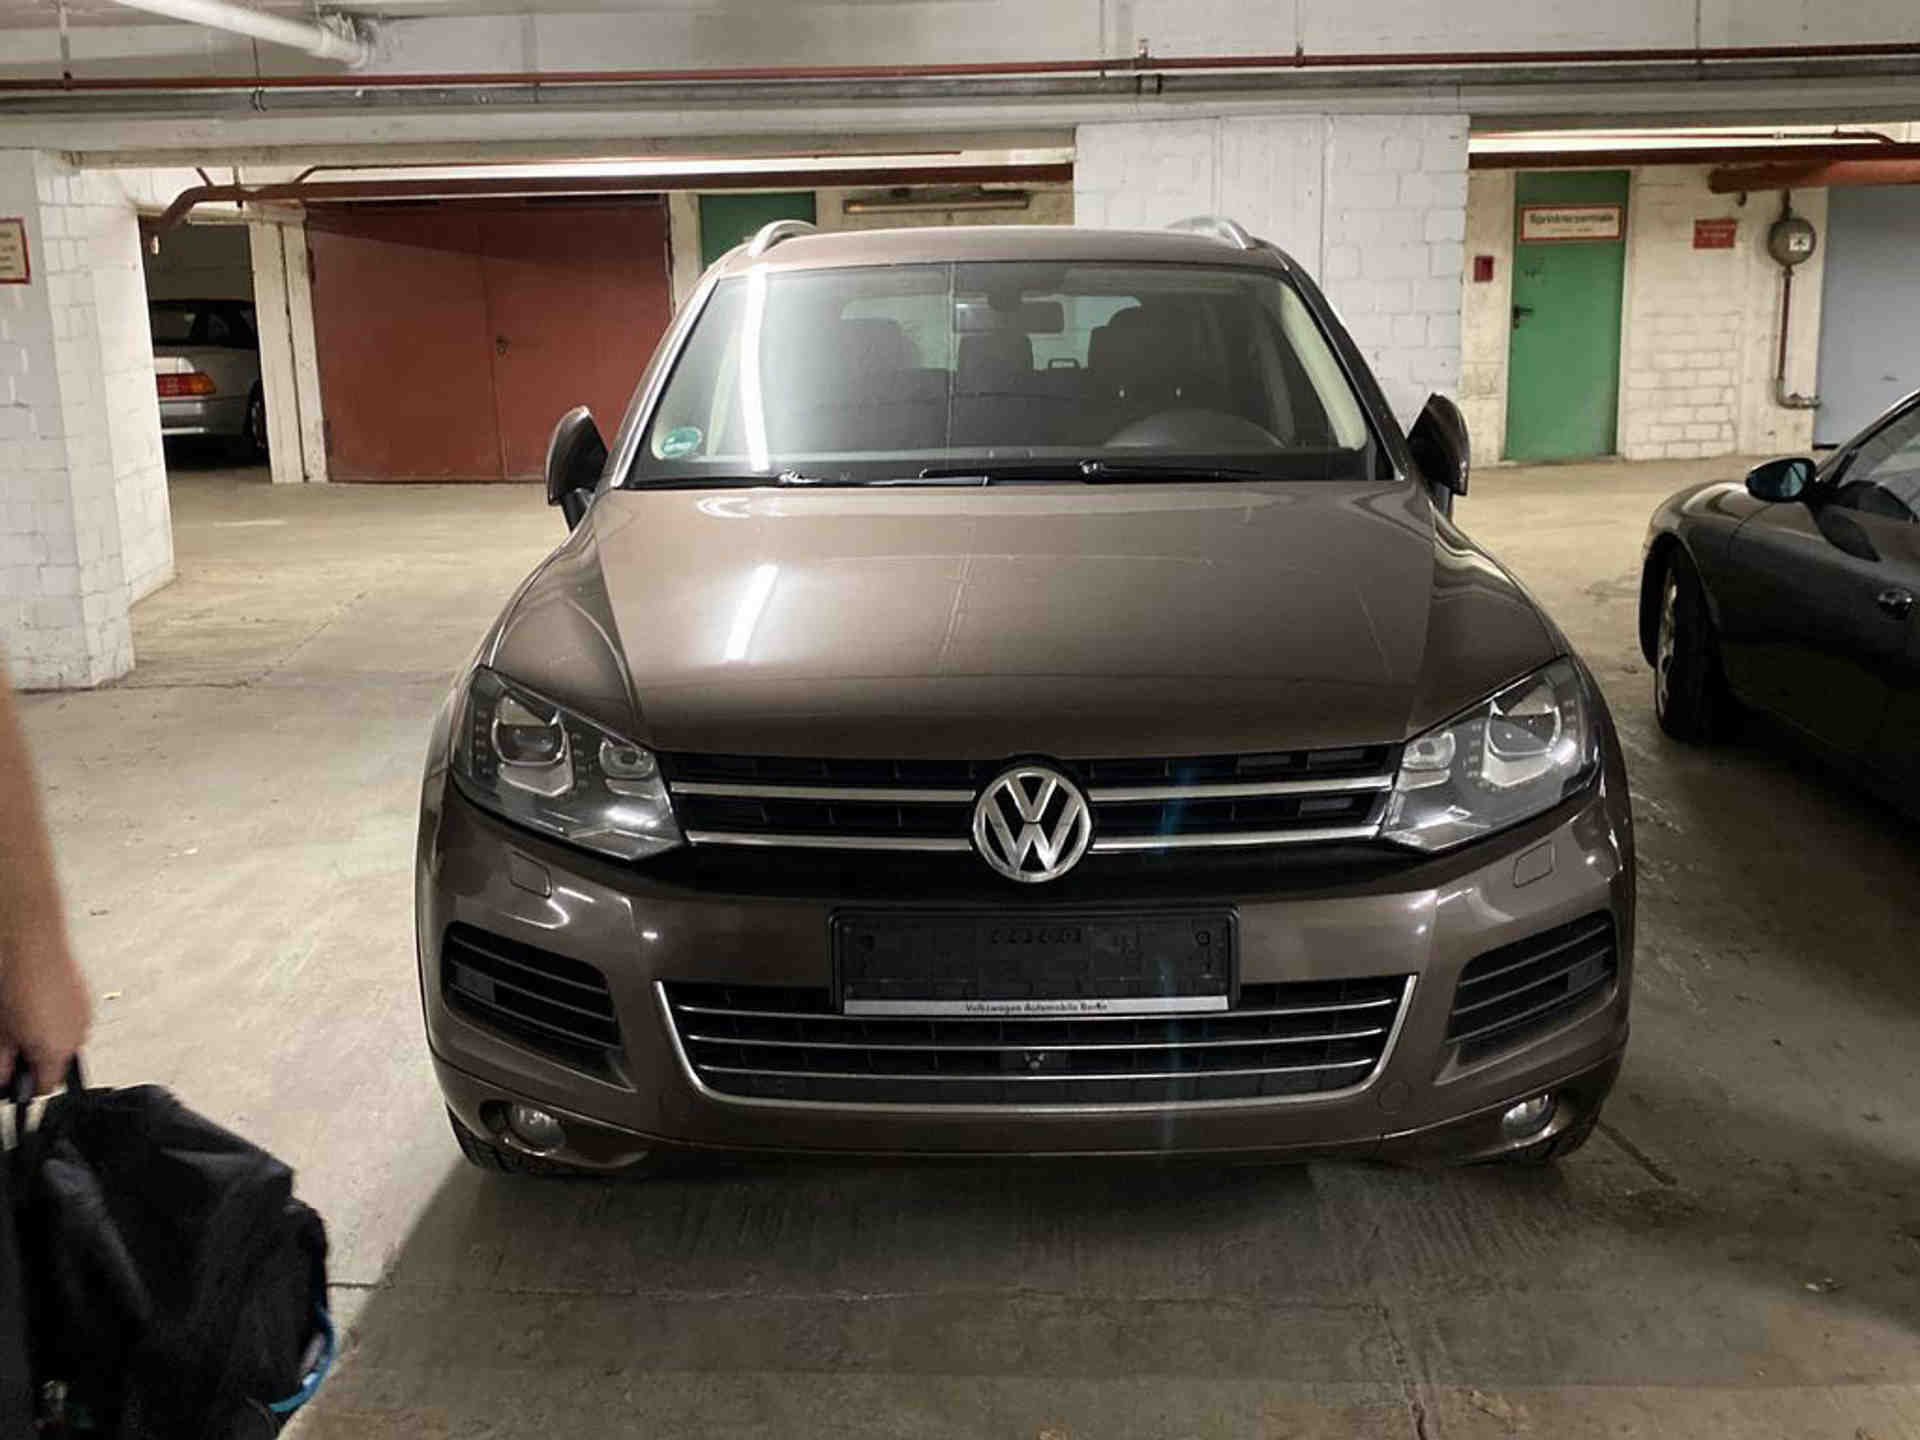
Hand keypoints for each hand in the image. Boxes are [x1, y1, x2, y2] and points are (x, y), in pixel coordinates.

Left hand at [0, 931, 89, 1095]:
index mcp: (58, 1051)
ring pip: (64, 1040)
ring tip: (20, 1022)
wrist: (30, 944)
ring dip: (46, 1039)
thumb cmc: (16, 982)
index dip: (26, 1088)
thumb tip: (5, 1078)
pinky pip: (69, 1019)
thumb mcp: (1, 1033)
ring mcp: (84, 1015)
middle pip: (58, 1063)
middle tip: (11, 1048)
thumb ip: (3, 1063)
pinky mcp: (83, 997)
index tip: (12, 1081)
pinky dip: (54, 1019)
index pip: (46, 1087)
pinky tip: (35, 1006)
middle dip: (36, 1060)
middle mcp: (78, 1036)